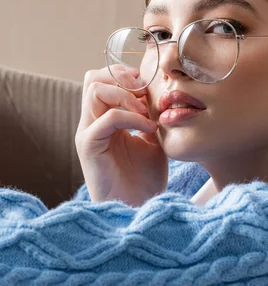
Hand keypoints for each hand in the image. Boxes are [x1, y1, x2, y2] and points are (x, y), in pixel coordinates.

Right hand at [75, 65, 167, 204]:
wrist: (139, 209)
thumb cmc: (145, 179)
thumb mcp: (153, 140)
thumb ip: (151, 116)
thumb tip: (160, 94)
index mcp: (105, 118)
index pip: (104, 79)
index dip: (127, 76)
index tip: (151, 87)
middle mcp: (92, 122)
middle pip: (93, 78)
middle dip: (122, 78)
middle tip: (145, 94)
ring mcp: (88, 132)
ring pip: (94, 89)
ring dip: (125, 94)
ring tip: (145, 111)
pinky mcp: (89, 146)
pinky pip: (107, 118)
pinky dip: (131, 117)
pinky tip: (148, 127)